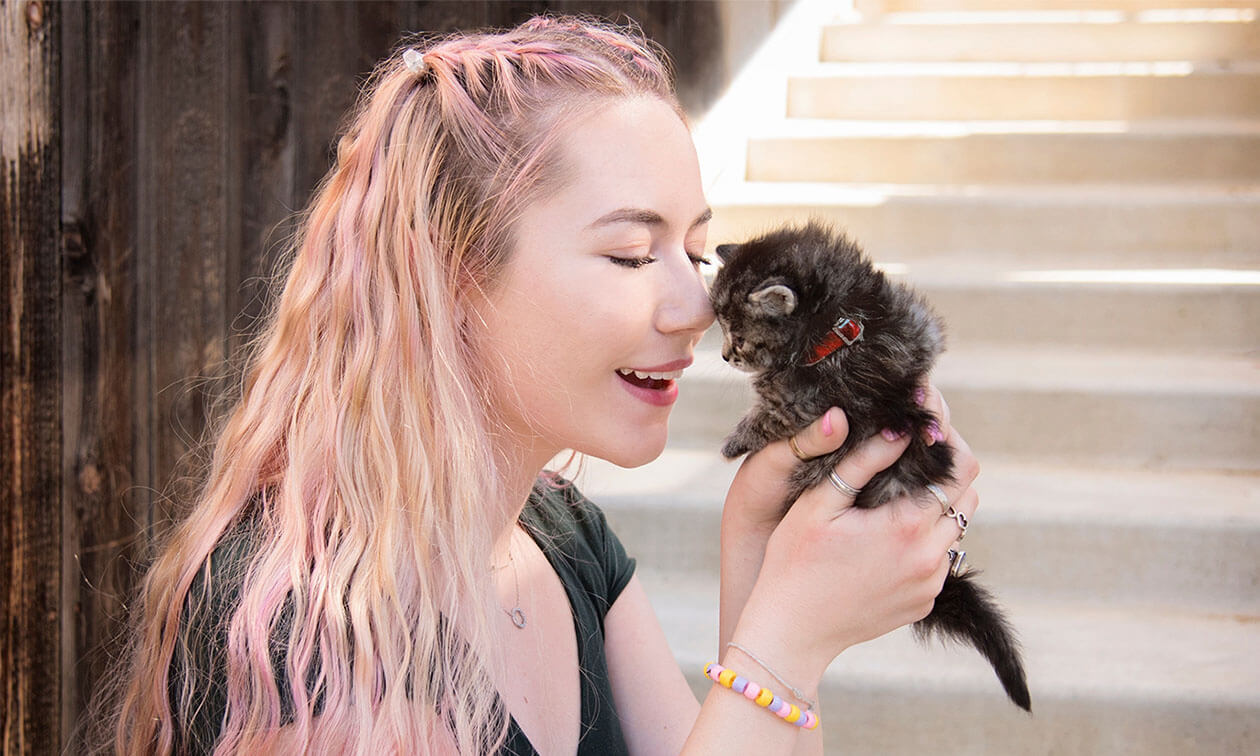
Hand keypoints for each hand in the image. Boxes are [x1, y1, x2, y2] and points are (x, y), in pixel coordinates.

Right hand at [728, 425, 980, 687]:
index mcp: (907, 525)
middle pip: (966, 496)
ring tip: (896, 497)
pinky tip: (886, 538)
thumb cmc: (794, 561)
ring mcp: (930, 584)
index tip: (924, 429)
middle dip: (944, 472)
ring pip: (956, 530)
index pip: (960, 469)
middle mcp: (929, 557)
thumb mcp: (819, 502)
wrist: (790, 632)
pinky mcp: (923, 603)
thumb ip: (863, 461)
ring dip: (936, 508)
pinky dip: (924, 542)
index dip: (947, 441)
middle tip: (909, 459)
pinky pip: (939, 561)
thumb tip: (901, 429)